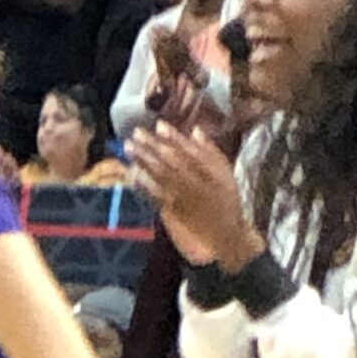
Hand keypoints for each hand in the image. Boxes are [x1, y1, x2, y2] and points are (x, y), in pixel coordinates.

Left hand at [129, 127, 258, 270]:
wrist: (225, 233)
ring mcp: (182, 197)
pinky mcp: (172, 210)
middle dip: (152, 146)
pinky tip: (132, 174)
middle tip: (136, 133)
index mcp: (209, 172)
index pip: (188, 150)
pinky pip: (156, 196)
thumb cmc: (227, 199)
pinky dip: (144, 184)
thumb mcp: (226, 172)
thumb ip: (211, 151)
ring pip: (160, 177)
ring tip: (129, 148)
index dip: (173, 137)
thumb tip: (196, 130)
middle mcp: (194, 183)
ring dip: (143, 162)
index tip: (159, 125)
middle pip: (170, 162)